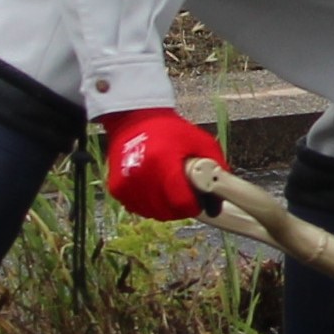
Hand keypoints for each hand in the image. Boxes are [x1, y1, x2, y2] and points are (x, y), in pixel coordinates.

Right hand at [97, 107, 227, 222]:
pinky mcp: (116, 189)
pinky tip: (156, 190)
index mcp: (163, 162)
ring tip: (170, 189)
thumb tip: (217, 204)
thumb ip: (217, 170)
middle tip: (186, 192)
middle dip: (181, 207)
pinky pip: (138, 209)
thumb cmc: (171, 131)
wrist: (135, 120)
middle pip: (168, 212)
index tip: (198, 199)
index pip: (182, 203)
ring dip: (165, 208)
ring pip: (153, 213)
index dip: (194, 205)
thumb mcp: (202, 143)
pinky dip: (150, 204)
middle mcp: (141, 175)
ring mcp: (126, 184)